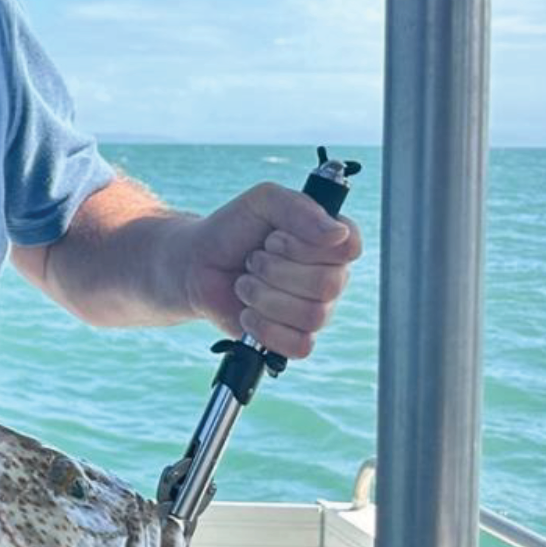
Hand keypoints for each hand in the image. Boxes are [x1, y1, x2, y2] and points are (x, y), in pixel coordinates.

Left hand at [183, 183, 362, 358]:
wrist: (196, 265)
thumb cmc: (233, 230)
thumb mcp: (261, 201)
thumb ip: (298, 208)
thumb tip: (337, 233)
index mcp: (331, 242)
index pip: (349, 248)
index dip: (306, 246)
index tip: (274, 238)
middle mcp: (331, 277)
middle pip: (328, 284)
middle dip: (275, 270)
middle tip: (253, 260)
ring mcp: (316, 311)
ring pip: (313, 316)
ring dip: (264, 296)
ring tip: (244, 283)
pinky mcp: (294, 339)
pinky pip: (300, 345)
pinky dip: (266, 328)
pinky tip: (247, 312)